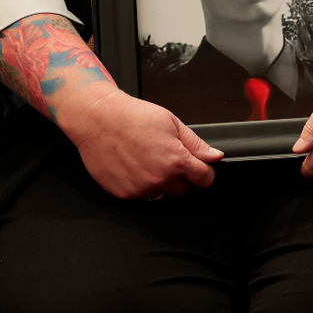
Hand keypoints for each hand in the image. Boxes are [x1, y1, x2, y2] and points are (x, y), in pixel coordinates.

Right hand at [58, 87, 221, 199]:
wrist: (97, 118)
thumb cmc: (133, 117)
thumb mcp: (172, 123)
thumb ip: (196, 144)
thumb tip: (215, 156)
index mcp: (176, 161)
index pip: (205, 180)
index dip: (206, 172)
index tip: (201, 168)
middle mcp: (159, 179)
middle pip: (185, 191)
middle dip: (183, 178)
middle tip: (170, 160)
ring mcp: (140, 189)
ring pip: (162, 194)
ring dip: (161, 183)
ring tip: (149, 160)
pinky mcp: (123, 194)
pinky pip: (140, 196)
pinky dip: (141, 185)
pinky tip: (134, 166)